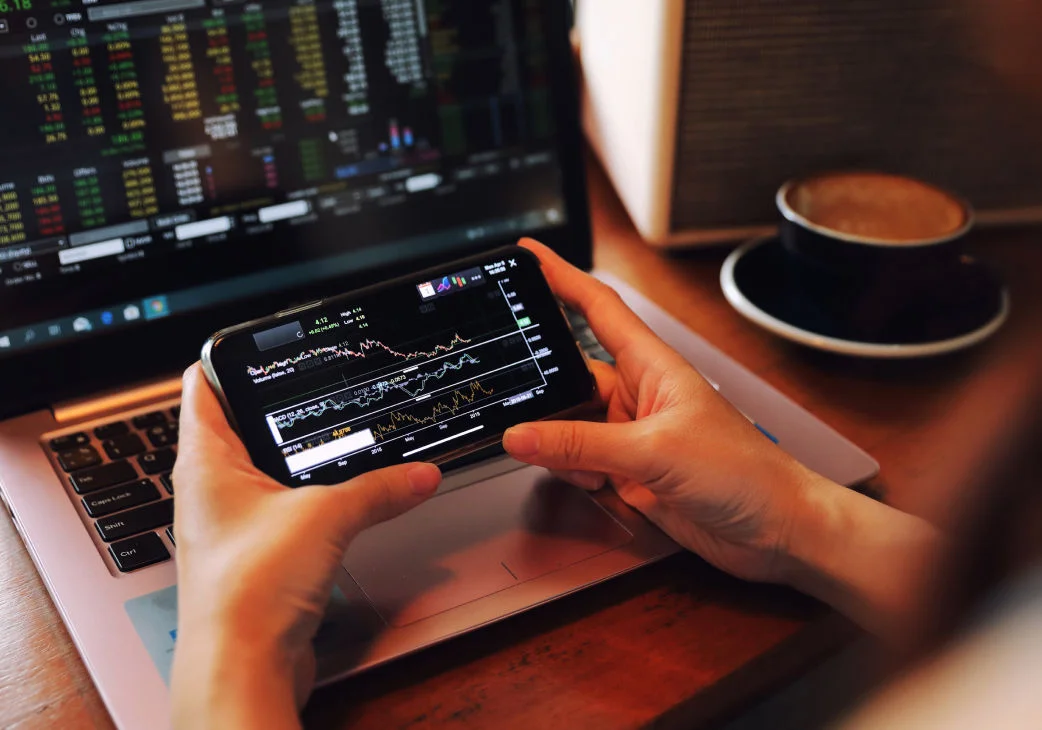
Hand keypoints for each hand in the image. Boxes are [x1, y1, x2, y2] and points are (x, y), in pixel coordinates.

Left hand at [170, 364, 441, 728]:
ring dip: (297, 455)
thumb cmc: (248, 590)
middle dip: (280, 405)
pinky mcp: (255, 554)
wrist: (244, 666)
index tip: (267, 341)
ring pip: (263, 469)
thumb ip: (380, 489)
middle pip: (239, 424)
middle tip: (319, 380)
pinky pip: (282, 509)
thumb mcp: (326, 516)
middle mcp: (209, 489)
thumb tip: (419, 474)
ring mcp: (231, 523)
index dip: (233, 358)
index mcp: (205, 461)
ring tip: (338, 433)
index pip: (205, 384)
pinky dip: (309, 498)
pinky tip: (339, 496)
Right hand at [505, 241, 940, 639]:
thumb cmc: (744, 473)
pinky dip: (574, 472)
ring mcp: (632, 435)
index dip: (562, 277)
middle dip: (545, 390)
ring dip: (560, 445)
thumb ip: (581, 445)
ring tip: (582, 466)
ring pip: (569, 425)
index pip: (598, 308)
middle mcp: (638, 395)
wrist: (776, 530)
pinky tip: (595, 485)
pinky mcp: (630, 472)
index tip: (528, 253)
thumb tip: (522, 435)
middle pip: (572, 375)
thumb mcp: (653, 452)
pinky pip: (580, 461)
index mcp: (652, 366)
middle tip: (517, 401)